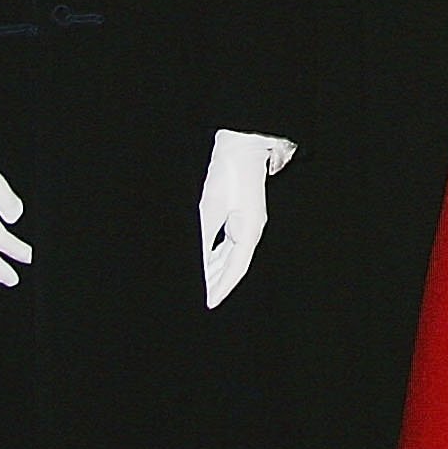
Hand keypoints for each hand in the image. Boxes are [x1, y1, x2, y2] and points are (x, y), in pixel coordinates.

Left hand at [198, 128, 290, 309]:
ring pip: (233, 254)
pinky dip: (218, 254)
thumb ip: (203, 238)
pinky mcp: (243, 212)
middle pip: (235, 265)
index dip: (221, 288)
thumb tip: (196, 263)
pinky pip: (232, 242)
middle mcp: (252, 229)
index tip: (209, 304)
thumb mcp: (210, 207)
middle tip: (201, 298)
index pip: (235, 270)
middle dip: (218, 282)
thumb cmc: (229, 174)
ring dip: (217, 269)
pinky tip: (208, 258)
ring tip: (201, 283)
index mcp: (248, 231)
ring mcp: (249, 220)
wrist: (243, 144)